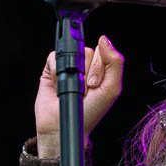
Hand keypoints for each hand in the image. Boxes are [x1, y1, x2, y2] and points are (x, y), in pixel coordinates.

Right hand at [34, 35, 123, 158]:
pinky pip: (54, 57)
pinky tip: (59, 86)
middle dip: (85, 73)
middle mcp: (86, 67)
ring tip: (72, 89)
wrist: (65, 125)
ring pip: (71, 54)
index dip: (98, 68)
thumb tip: (104, 39)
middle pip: (87, 52)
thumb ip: (114, 63)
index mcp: (102, 70)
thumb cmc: (90, 112)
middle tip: (84, 90)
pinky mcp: (51, 69)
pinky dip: (57, 71)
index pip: (102, 53)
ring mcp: (69, 67)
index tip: (94, 86)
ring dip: (71, 74)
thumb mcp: (111, 89)